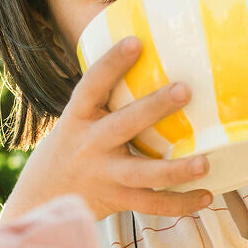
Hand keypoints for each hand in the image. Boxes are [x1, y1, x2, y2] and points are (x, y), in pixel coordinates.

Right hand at [8, 38, 213, 221]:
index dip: (111, 64)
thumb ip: (106, 101)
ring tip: (204, 163)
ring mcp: (105, 176)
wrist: (41, 200)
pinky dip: (180, 203)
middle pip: (123, 126)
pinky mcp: (117, 200)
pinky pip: (152, 204)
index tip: (135, 43)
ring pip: (143, 174)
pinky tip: (206, 195)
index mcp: (77, 119)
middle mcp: (90, 146)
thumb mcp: (76, 122)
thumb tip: (154, 60)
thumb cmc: (71, 150)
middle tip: (184, 90)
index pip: (91, 86)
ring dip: (175, 170)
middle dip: (153, 108)